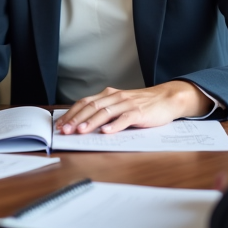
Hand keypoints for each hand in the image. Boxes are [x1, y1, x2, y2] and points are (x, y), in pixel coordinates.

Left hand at [56, 81, 209, 134]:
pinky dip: (114, 125)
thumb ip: (105, 110)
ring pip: (105, 112)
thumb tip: (83, 123)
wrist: (167, 99)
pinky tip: (106, 132)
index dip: (71, 113)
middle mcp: (116, 97)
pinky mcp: (139, 112)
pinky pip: (125, 119)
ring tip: (80, 131)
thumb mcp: (120, 104)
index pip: (85, 103)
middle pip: (91, 107)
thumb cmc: (142, 104)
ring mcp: (127, 104)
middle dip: (76, 119)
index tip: (60, 124)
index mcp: (109, 95)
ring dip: (91, 122)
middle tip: (64, 130)